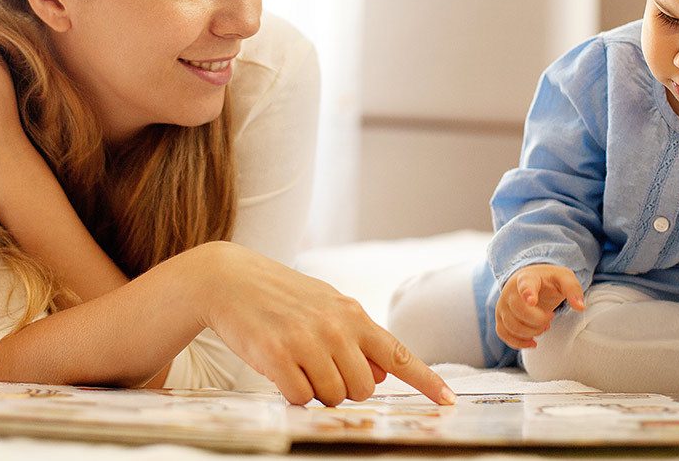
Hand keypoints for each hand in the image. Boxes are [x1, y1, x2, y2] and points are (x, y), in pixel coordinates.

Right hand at [199, 242, 455, 407]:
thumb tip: (383, 374)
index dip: (426, 381)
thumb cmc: (282, 297)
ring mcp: (307, 341)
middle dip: (344, 388)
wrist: (230, 279)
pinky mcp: (277, 356)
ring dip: (315, 391)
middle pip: (363, 389)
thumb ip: (357, 339)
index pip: (398, 353)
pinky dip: (292, 394)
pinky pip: (300, 399)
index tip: (448, 400)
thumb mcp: (326, 307)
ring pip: (332, 398)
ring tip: (296, 363)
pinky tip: (279, 369)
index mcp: (353, 314)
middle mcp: (336, 327)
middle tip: (318, 366)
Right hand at [496, 264, 584, 348]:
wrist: (531, 280)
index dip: (527, 293)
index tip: (532, 300)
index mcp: (527, 278)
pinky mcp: (501, 318)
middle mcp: (510, 291)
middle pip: (519, 311)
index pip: (525, 285)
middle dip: (538, 321)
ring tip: (544, 327)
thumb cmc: (548, 280)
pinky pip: (503, 334)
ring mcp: (503, 305)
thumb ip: (572, 289)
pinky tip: (533, 342)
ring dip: (531, 332)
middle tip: (551, 317)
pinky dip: (517, 342)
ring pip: (511, 325)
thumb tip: (580, 307)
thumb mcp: (564, 278)